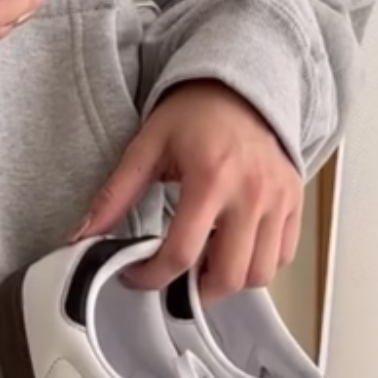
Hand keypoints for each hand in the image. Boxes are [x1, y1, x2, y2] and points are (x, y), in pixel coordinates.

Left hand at [71, 81, 303, 297]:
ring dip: (229, 280)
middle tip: (174, 278)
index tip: (136, 274)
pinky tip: (233, 247)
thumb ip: (114, 195)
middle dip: (195, 290)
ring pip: (260, 274)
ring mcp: (279, 199)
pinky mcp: (294, 202)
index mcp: (211, 179)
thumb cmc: (194, 114)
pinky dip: (258, 264)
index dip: (151, 277)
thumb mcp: (147, 147)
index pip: (181, 254)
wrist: (241, 87)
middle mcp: (251, 193)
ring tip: (205, 261)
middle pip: (228, 277)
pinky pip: (283, 256)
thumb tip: (82, 235)